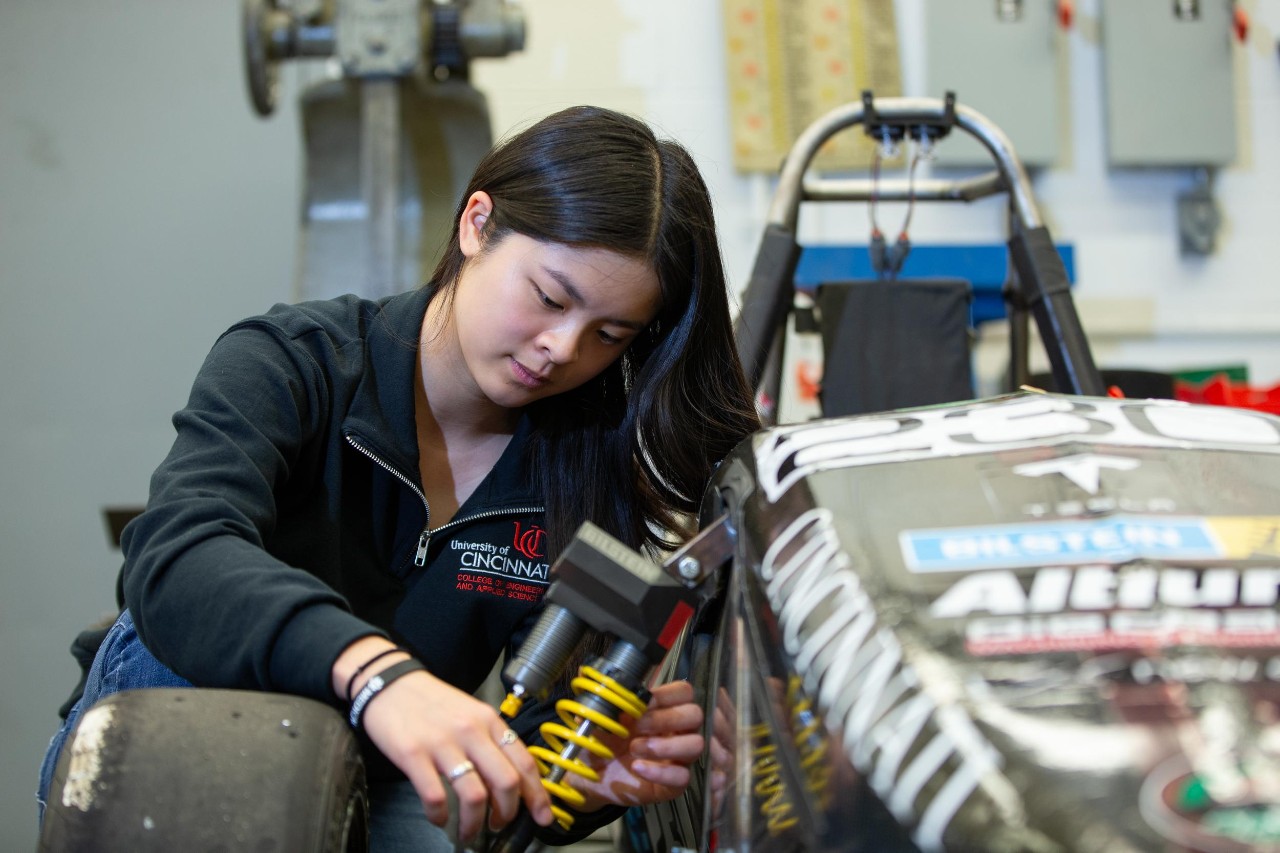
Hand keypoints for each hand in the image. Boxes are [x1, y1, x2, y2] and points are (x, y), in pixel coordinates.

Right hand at [335, 639, 552, 841]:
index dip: (537, 795)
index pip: (524, 762)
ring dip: (474, 824)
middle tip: (499, 826)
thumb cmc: (432, 703)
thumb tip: (509, 780)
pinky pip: (435, 796)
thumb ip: (490, 741)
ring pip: (474, 795)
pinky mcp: (413, 754)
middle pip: (506, 782)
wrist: (390, 684)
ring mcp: (442, 743)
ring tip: (469, 833)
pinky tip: (438, 818)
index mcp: (489, 721)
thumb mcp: (471, 713)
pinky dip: (439, 816)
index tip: (542, 816)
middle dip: (507, 813)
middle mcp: (471, 731)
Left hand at [570, 680, 705, 809]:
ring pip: (697, 745)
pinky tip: (637, 768)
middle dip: (667, 718)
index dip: (666, 695)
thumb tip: (626, 693)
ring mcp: (677, 758)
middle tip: (638, 727)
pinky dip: (660, 772)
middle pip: (696, 715)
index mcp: (662, 709)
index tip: (643, 703)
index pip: (684, 692)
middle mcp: (676, 731)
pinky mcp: (673, 785)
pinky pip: (683, 777)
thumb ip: (618, 702)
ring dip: (664, 745)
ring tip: (634, 749)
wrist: (586, 775)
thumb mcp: (604, 717)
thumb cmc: (600, 740)